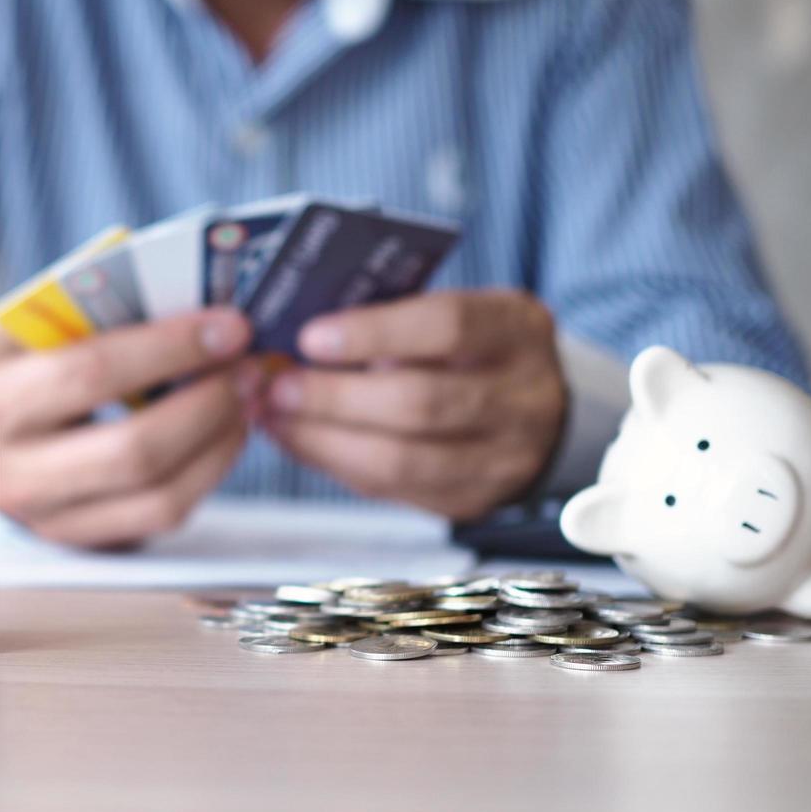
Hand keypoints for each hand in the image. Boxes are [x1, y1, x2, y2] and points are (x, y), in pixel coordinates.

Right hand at [0, 308, 255, 547]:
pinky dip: (209, 471)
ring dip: (218, 440)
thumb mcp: (36, 328)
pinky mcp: (83, 539)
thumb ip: (99, 313)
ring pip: (157, 493)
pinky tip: (226, 432)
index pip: (91, 373)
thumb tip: (198, 302)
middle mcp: (13, 469)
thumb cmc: (24, 360)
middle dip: (207, 403)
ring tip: (245, 395)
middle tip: (247, 366)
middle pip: (133, 449)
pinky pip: (162, 515)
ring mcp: (47, 517)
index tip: (229, 326)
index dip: (169, 349)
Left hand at [257, 290, 565, 519]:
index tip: (311, 337)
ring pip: (403, 461)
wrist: (536, 412)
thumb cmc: (472, 348)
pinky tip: (300, 440)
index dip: (374, 333)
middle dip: (335, 397)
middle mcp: (523, 398)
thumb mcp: (453, 311)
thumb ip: (393, 315)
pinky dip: (335, 463)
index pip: (448, 327)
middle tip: (278, 386)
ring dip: (324, 439)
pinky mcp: (472, 500)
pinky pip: (393, 489)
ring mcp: (504, 459)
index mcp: (517, 329)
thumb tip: (301, 335)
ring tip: (274, 417)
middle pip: (421, 403)